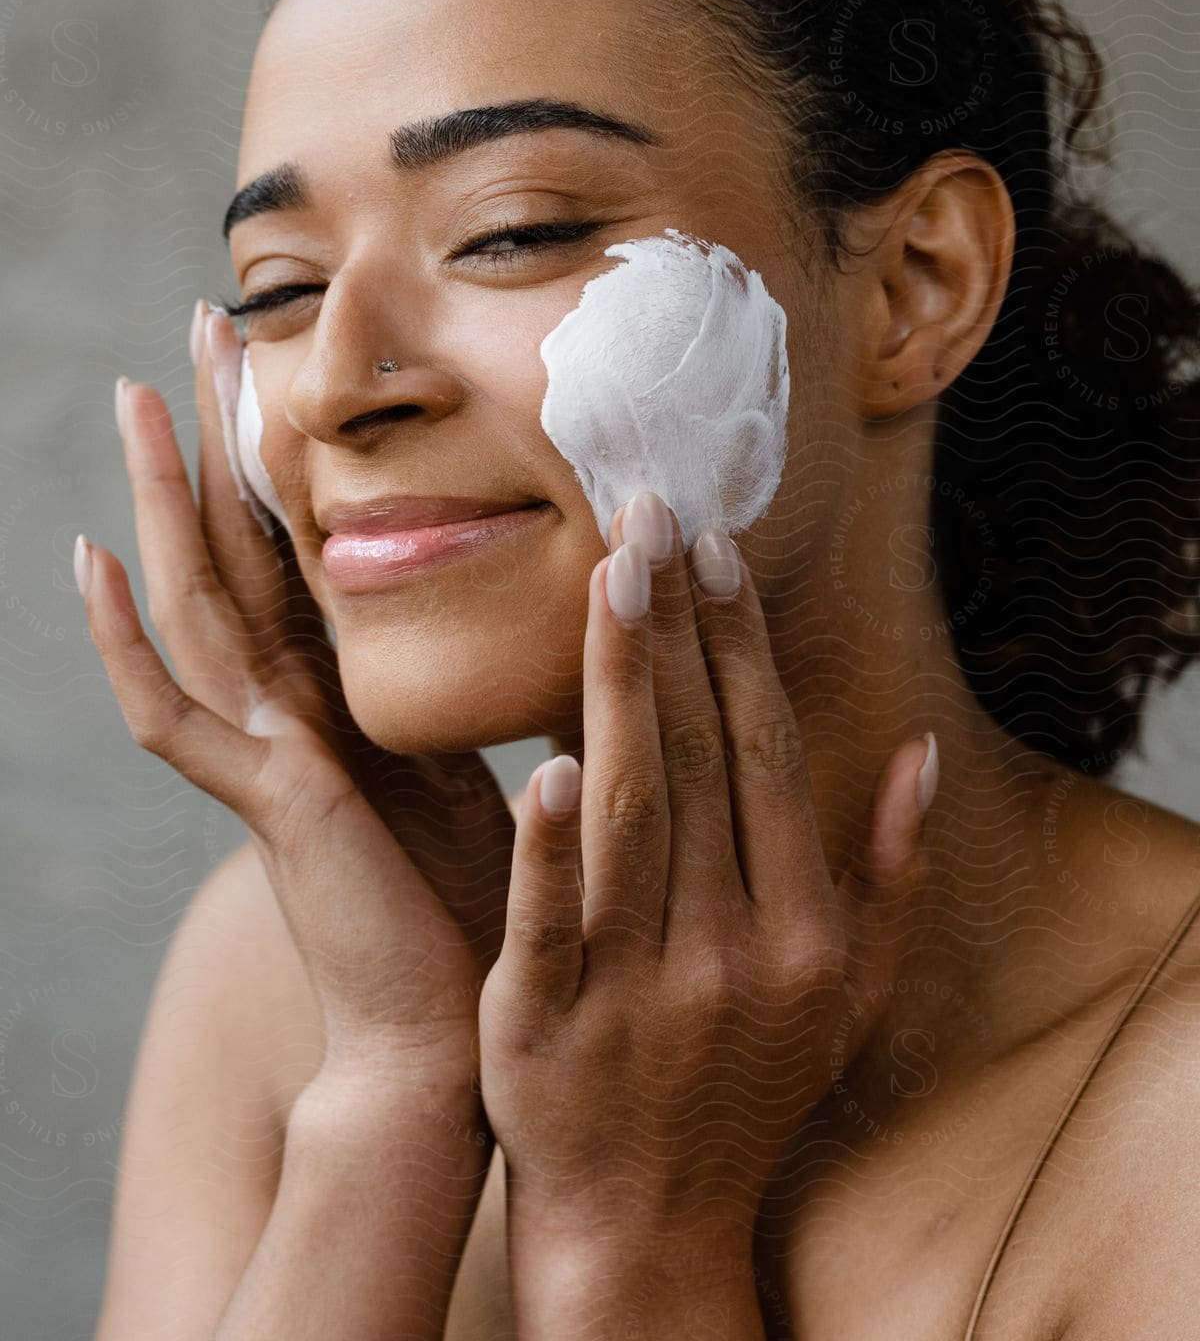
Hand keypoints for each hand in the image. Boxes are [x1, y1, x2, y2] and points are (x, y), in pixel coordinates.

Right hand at [77, 305, 514, 1088]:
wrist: (460, 1030)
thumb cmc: (486, 896)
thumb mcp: (479, 752)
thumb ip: (466, 680)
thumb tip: (549, 593)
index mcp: (348, 688)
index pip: (303, 544)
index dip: (288, 449)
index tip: (282, 356)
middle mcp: (297, 705)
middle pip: (242, 543)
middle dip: (219, 435)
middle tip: (201, 322)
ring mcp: (268, 750)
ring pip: (198, 600)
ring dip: (167, 496)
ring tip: (140, 395)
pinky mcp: (268, 802)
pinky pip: (175, 715)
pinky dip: (127, 644)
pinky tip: (94, 561)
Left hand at [478, 490, 934, 1297]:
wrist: (645, 1225)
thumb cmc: (746, 1092)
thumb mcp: (849, 997)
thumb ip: (891, 876)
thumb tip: (917, 756)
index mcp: (800, 930)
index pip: (765, 753)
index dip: (739, 645)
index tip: (713, 549)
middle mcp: (730, 949)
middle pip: (701, 758)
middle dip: (677, 627)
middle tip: (648, 515)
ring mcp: (637, 988)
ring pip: (631, 812)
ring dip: (620, 688)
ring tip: (606, 579)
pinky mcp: (544, 1025)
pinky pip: (549, 922)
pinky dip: (547, 847)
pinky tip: (541, 762)